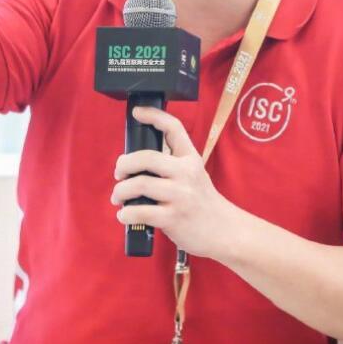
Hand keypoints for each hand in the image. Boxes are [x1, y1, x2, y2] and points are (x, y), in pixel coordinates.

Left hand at [110, 105, 236, 257]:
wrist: (224, 231)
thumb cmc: (202, 202)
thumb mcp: (194, 174)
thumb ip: (172, 164)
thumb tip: (137, 161)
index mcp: (190, 159)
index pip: (173, 128)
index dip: (153, 116)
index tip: (137, 112)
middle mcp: (186, 173)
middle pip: (146, 158)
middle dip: (124, 164)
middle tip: (118, 173)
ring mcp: (180, 196)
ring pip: (139, 184)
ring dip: (120, 191)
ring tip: (118, 197)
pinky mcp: (173, 218)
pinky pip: (141, 212)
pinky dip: (126, 214)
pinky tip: (124, 215)